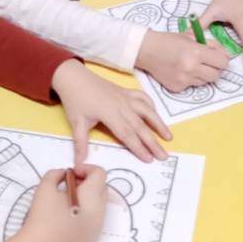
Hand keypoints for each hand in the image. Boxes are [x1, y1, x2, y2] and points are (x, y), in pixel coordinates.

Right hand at [0, 164, 106, 241]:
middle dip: (88, 182)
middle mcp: (100, 213)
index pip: (100, 173)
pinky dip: (86, 213)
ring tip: (67, 201)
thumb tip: (64, 175)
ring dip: (88, 198)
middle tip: (69, 185)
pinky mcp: (91, 240)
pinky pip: (95, 220)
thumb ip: (56, 173)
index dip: (86, 169)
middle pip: (102, 188)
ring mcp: (97, 228)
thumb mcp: (46, 186)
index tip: (70, 174)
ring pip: (99, 205)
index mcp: (92, 197)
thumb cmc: (42, 216)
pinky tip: (68, 217)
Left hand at [52, 60, 170, 165]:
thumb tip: (79, 164)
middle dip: (153, 142)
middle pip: (140, 126)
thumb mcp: (76, 122)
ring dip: (159, 124)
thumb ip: (80, 144)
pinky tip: (156, 114)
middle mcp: (122, 105)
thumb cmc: (75, 100)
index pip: (127, 134)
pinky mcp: (126, 91)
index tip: (148, 159)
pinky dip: (151, 105)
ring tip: (168, 137)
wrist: (74, 77)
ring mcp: (126, 97)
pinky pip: (143, 97)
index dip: (138, 147)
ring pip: (147, 111)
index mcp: (109, 113)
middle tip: (163, 156)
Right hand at [137, 29, 228, 91]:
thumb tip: (226, 55)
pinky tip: (181, 71)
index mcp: (196, 52)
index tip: (218, 58)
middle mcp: (191, 68)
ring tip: (192, 66)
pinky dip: (190, 80)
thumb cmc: (170, 41)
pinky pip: (192, 86)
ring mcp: (184, 79)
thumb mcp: (192, 36)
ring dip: (203, 75)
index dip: (222, 60)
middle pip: (216, 76)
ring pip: (205, 82)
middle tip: (207, 64)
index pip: (222, 63)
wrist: (147, 50)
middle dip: (214, 70)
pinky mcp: (177, 88)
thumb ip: (211, 45)